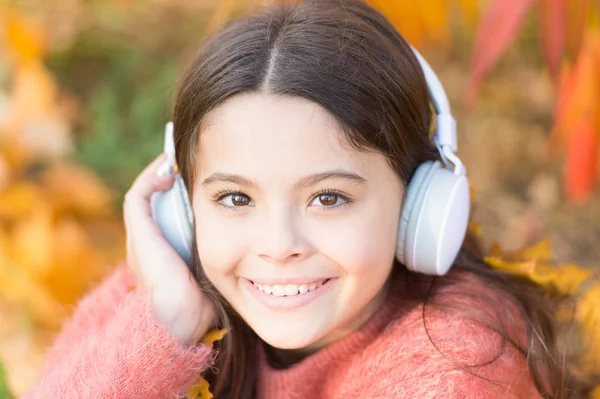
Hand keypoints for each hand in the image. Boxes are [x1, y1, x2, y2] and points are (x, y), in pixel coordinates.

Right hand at [123, 154, 216, 345]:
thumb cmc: (203, 305)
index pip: (164, 218)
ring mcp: (140, 241)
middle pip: (153, 205)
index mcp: (161, 258)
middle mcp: (146, 248)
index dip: (177, 198)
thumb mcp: (214, 276)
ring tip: (176, 160)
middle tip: (188, 164)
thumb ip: (222, 259)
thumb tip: (252, 246)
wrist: (181, 322)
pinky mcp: (140, 235)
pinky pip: (139, 197)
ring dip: (160, 176)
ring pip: (144, 198)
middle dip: (168, 182)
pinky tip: (170, 168)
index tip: (198, 180)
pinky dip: (151, 179)